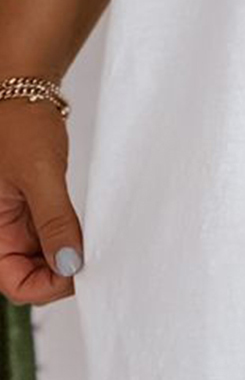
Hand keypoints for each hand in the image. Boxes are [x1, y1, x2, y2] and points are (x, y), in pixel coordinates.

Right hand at [0, 98, 83, 304]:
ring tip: (93, 244)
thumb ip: (54, 221)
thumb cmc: (19, 124)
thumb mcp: (39, 174)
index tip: (80, 271)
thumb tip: (70, 264)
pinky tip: (86, 231)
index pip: (15, 285)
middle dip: (61, 274)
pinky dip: (69, 239)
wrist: (23, 92)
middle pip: (29, 278)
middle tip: (94, 258)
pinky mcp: (31, 212)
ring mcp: (15, 224)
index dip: (48, 287)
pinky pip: (50, 239)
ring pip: (42, 261)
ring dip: (67, 258)